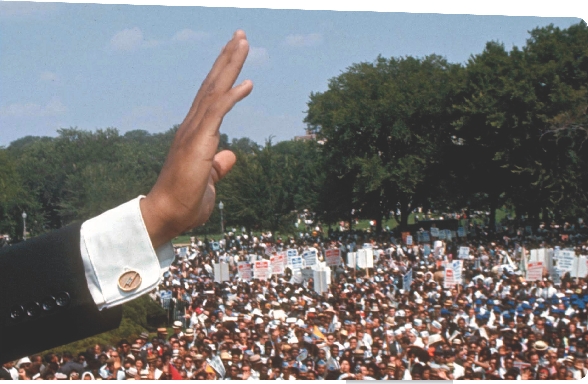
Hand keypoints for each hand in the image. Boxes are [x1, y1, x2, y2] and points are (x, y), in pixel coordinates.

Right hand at [141, 30, 252, 247]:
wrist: (166, 216)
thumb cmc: (185, 202)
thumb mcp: (208, 179)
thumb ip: (218, 165)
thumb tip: (230, 154)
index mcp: (195, 133)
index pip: (211, 96)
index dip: (224, 74)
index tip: (235, 54)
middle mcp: (192, 126)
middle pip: (212, 84)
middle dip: (227, 58)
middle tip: (240, 34)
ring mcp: (193, 132)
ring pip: (214, 90)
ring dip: (229, 65)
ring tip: (242, 41)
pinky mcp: (197, 143)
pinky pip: (216, 113)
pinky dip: (231, 96)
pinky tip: (248, 83)